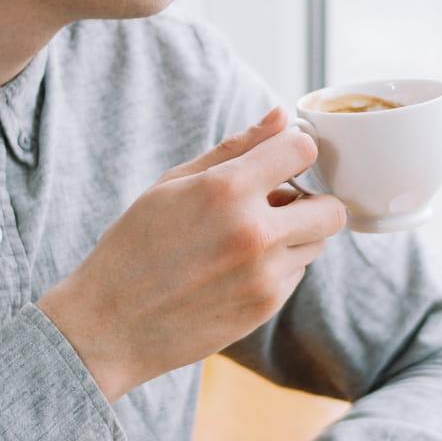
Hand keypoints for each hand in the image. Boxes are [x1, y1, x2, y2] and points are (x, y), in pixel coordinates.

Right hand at [37, 108, 345, 401]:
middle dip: (311, 200)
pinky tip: (236, 269)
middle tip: (278, 203)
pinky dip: (278, 266)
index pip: (303, 149)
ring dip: (295, 234)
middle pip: (331, 207)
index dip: (295, 150)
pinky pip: (296, 273)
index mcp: (226, 190)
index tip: (281, 159)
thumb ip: (235, 148)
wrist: (110, 324)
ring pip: (317, 243)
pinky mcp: (266, 307)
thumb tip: (280, 116)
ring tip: (248, 237)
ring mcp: (264, 275)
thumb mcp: (173, 184)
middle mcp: (254, 233)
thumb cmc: (134, 245)